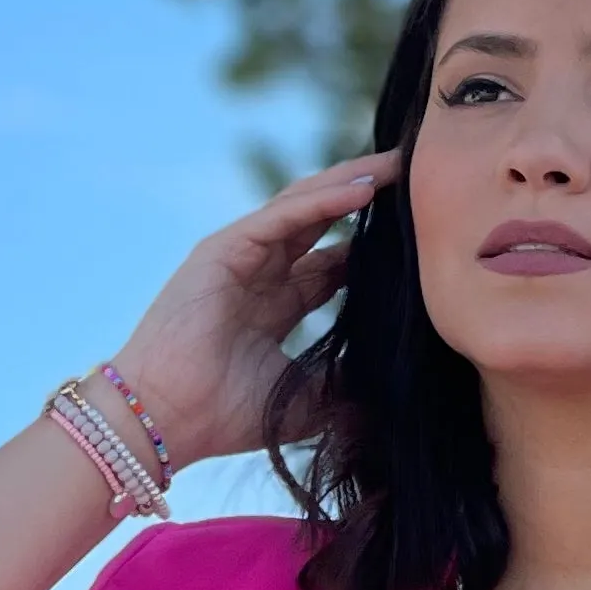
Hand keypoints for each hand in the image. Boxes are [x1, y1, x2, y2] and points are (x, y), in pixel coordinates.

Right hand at [104, 150, 401, 470]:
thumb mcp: (307, 400)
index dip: (374, 247)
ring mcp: (239, 256)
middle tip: (417, 180)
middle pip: (323, 222)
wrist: (166, 421)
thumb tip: (400, 387)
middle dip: (367, 199)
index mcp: (276, 305)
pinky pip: (283, 216)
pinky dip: (323, 200)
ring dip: (350, 183)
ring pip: (304, 206)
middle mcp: (259, 273)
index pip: (335, 263)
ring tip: (397, 168)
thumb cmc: (224, 417)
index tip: (423, 233)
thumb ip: (346, 385)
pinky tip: (362, 188)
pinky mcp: (223, 249)